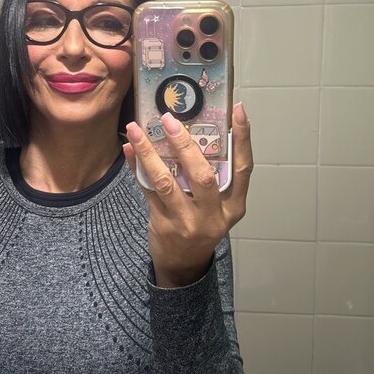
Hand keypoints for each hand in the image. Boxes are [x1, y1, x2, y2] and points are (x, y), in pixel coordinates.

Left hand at [123, 103, 252, 287]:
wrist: (184, 265)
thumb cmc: (202, 224)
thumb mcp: (218, 206)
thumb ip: (212, 176)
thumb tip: (193, 128)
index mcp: (234, 205)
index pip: (243, 167)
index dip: (243, 138)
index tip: (237, 109)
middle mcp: (213, 215)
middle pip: (202, 175)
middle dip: (184, 145)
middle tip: (168, 119)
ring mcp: (187, 222)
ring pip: (167, 182)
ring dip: (149, 153)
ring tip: (136, 129)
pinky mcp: (163, 225)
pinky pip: (148, 191)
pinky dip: (137, 167)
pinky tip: (130, 150)